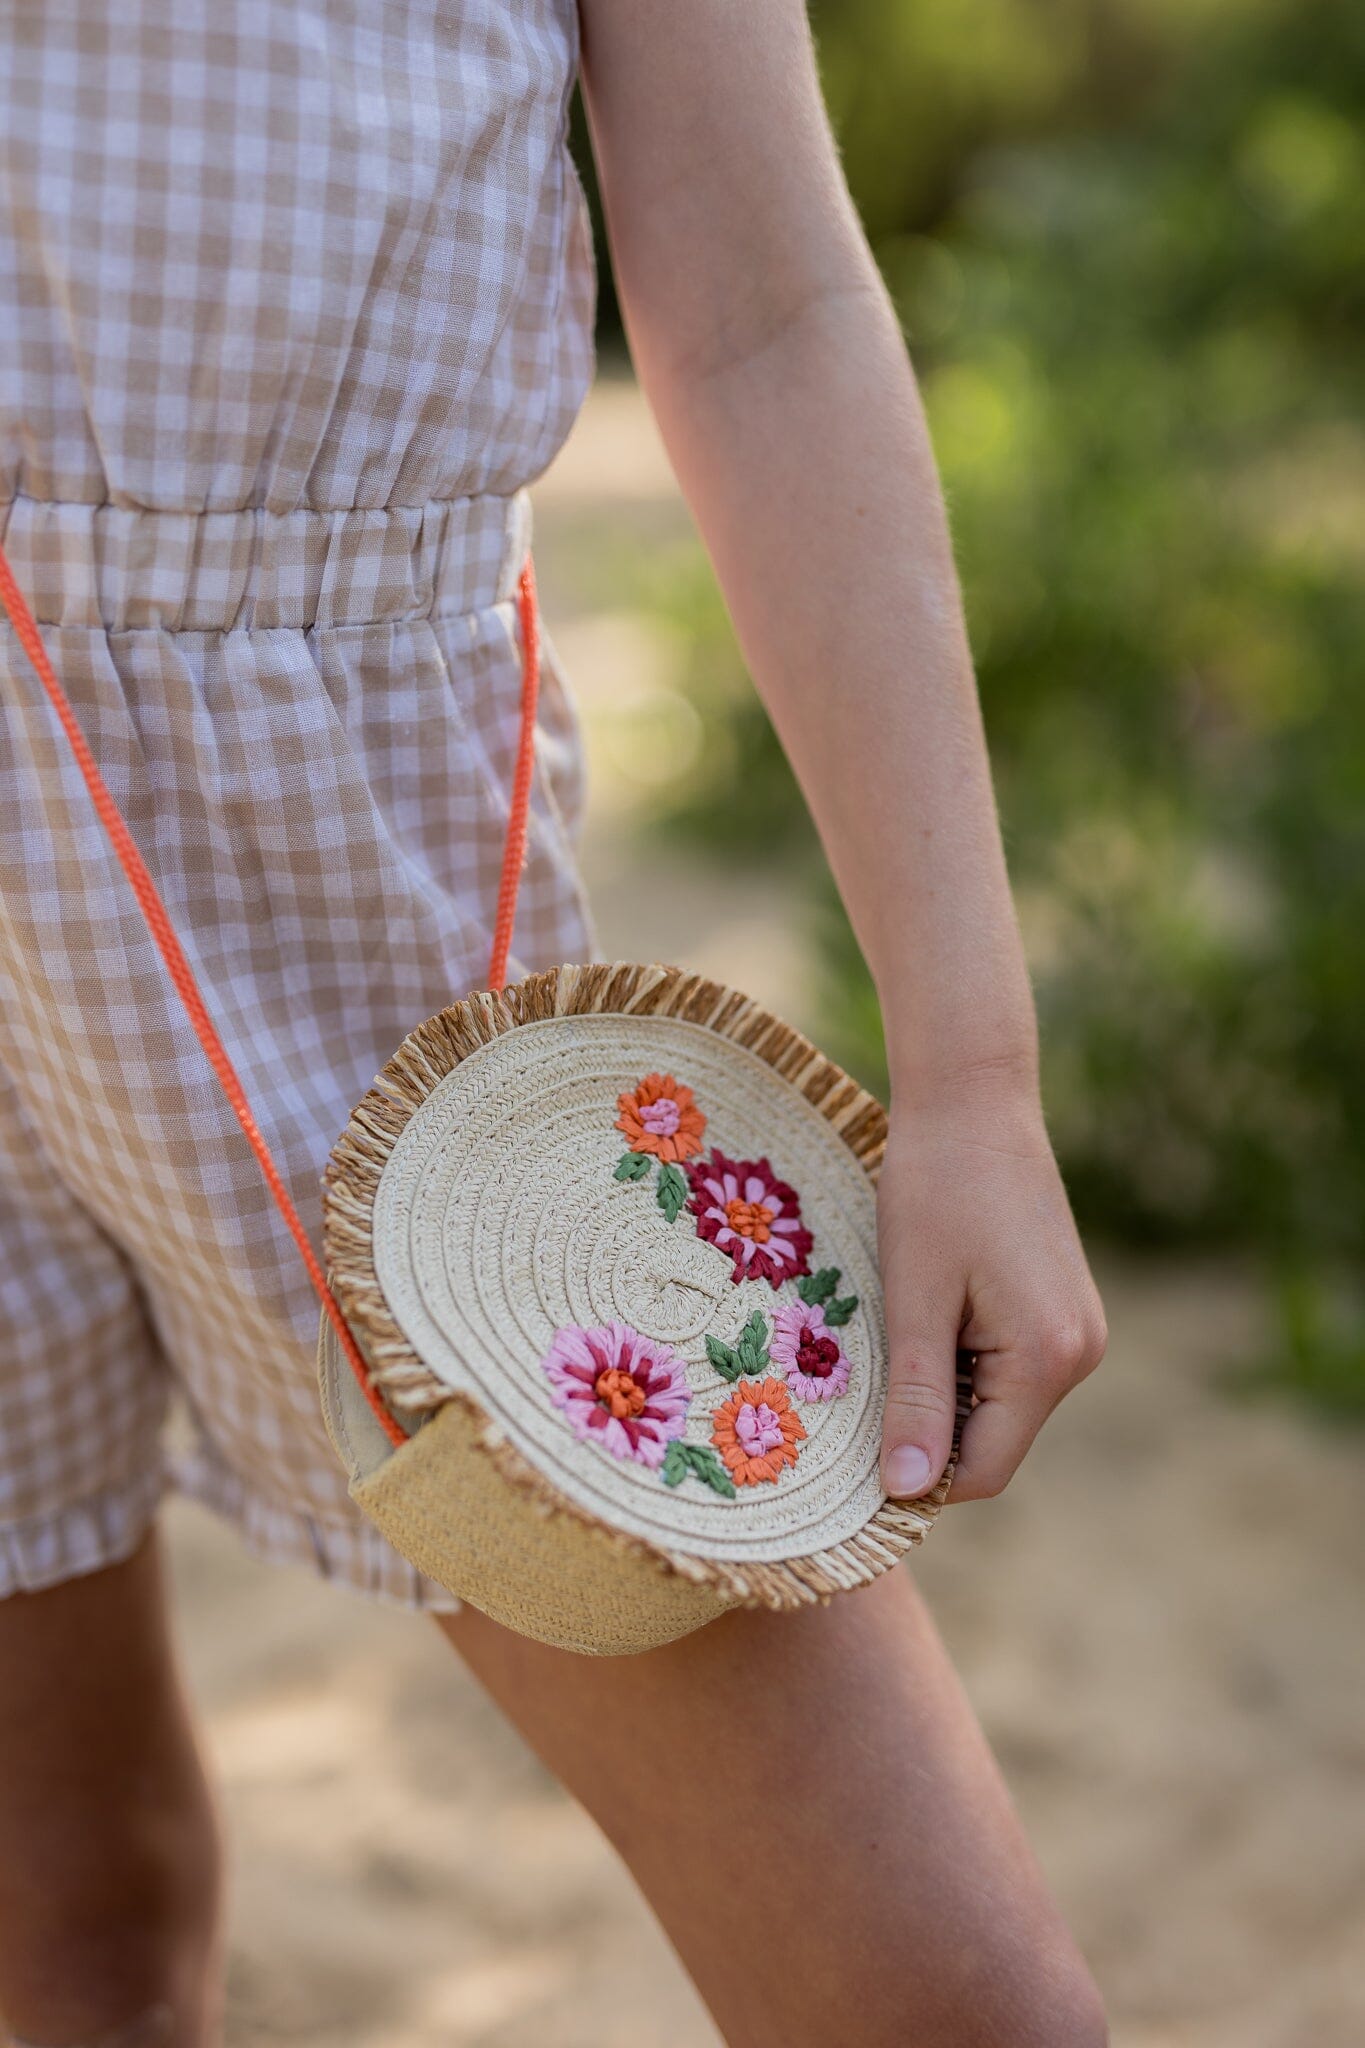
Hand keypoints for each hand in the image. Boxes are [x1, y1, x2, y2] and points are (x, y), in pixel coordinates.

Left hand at [875, 1078, 1106, 1502]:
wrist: (974, 1099)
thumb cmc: (934, 1188)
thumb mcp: (914, 1298)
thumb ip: (914, 1398)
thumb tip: (906, 1491)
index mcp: (1047, 1359)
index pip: (982, 1472)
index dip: (917, 1477)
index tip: (853, 1457)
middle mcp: (1079, 1353)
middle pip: (991, 1442)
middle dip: (925, 1428)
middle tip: (860, 1382)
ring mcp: (1077, 1330)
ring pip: (995, 1405)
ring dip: (939, 1390)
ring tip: (894, 1330)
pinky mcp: (1062, 1308)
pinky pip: (1006, 1367)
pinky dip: (959, 1359)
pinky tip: (924, 1313)